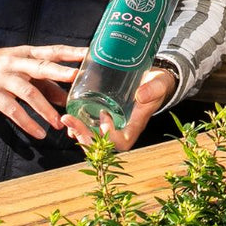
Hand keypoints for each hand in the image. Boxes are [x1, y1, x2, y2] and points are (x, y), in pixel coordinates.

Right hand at [0, 44, 87, 139]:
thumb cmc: (3, 68)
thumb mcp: (24, 70)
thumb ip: (46, 83)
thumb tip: (69, 97)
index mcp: (28, 53)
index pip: (53, 50)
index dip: (72, 52)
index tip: (90, 53)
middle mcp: (16, 63)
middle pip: (40, 66)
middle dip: (59, 72)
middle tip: (77, 78)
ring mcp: (3, 78)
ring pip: (28, 92)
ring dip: (46, 109)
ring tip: (60, 123)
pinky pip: (12, 110)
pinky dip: (27, 123)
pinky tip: (39, 133)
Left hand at [61, 66, 178, 151]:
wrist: (156, 80)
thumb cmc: (159, 84)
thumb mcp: (159, 85)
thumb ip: (152, 89)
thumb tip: (140, 95)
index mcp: (136, 125)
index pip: (122, 142)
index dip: (110, 135)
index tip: (104, 116)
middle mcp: (123, 129)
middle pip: (102, 145)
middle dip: (84, 136)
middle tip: (70, 121)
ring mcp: (114, 125)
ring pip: (93, 139)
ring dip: (78, 132)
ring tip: (66, 119)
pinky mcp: (107, 118)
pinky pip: (91, 129)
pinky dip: (79, 126)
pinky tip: (70, 117)